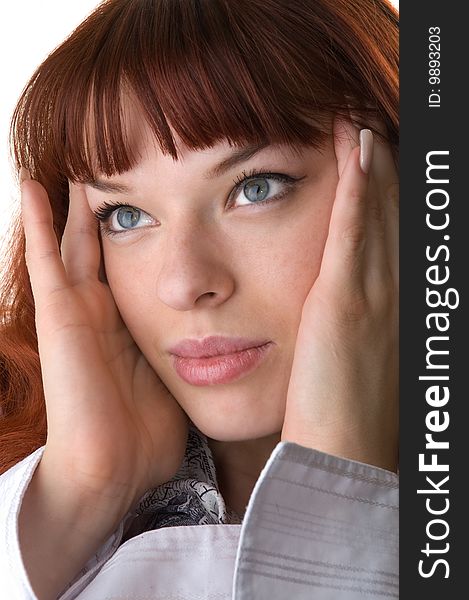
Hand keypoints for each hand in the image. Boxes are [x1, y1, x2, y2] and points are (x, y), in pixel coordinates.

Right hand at [21, 173, 189, 506]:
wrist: (116, 467)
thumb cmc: (149, 436)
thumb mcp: (177, 380)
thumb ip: (191, 354)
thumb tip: (230, 342)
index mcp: (131, 325)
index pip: (139, 267)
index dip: (148, 234)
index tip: (166, 199)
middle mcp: (103, 310)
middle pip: (108, 245)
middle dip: (114, 208)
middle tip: (120, 166)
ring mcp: (77, 309)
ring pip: (77, 241)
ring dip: (76, 202)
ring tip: (78, 160)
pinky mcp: (57, 313)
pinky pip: (46, 258)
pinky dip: (36, 221)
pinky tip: (34, 183)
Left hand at [281, 119, 397, 471]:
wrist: (344, 458)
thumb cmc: (342, 417)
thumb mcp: (352, 361)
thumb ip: (348, 325)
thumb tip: (334, 308)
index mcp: (390, 308)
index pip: (388, 235)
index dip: (385, 191)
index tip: (373, 157)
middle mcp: (392, 294)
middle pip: (390, 215)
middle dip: (384, 167)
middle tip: (371, 123)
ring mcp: (374, 296)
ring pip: (375, 214)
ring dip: (372, 164)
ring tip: (361, 120)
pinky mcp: (344, 305)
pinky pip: (352, 234)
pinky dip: (358, 189)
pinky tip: (355, 150)